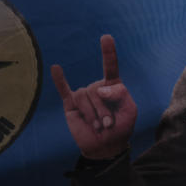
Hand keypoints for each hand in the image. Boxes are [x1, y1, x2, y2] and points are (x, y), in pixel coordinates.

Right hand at [51, 34, 137, 159]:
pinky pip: (64, 90)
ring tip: (98, 126)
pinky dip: (59, 80)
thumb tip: (100, 89)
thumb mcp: (129, 111)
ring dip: (93, 115)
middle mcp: (96, 88)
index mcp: (112, 86)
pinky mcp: (71, 105)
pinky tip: (55, 68)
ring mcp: (83, 95)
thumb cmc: (120, 128)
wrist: (105, 147)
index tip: (105, 37)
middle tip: (108, 124)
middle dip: (104, 110)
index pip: (110, 66)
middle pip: (97, 90)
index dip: (108, 52)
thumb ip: (120, 94)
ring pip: (84, 97)